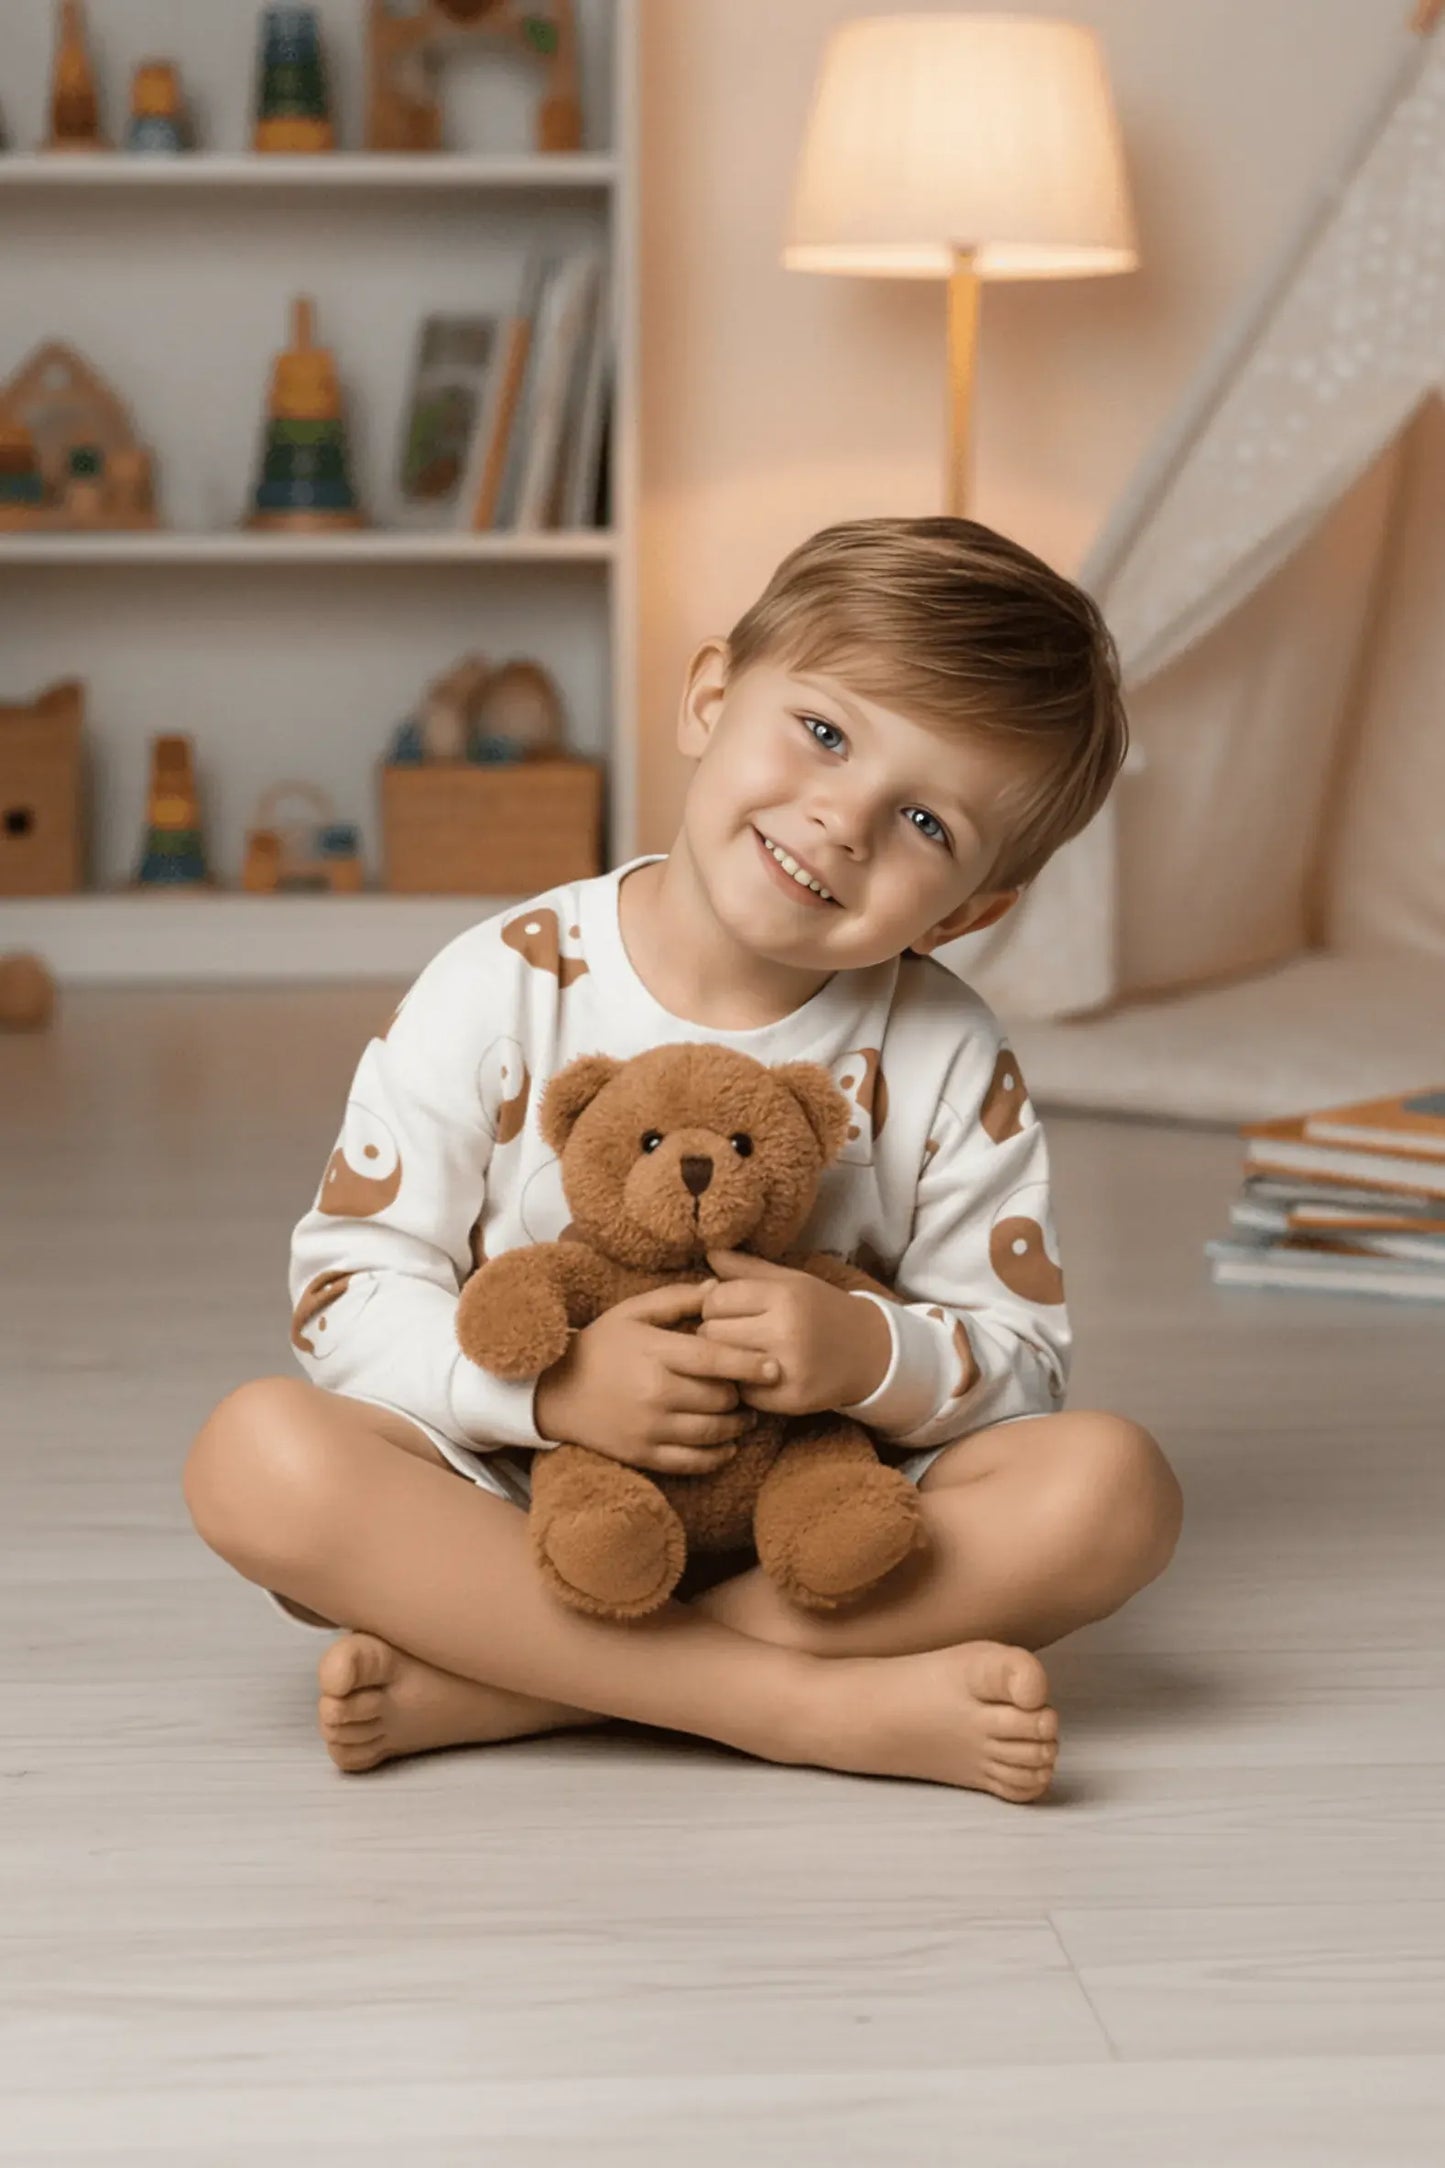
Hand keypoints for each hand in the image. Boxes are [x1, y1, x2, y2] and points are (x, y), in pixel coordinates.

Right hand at [533, 1281, 782, 1475]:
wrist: (556, 1393)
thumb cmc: (599, 1346)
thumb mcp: (631, 1313)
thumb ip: (677, 1299)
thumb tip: (720, 1289)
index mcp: (654, 1352)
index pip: (714, 1359)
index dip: (749, 1364)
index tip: (774, 1367)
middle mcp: (654, 1392)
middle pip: (719, 1397)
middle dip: (741, 1394)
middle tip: (752, 1389)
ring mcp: (649, 1427)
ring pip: (712, 1432)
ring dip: (737, 1426)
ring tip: (745, 1416)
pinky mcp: (643, 1454)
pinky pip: (693, 1461)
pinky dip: (718, 1456)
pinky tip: (728, 1446)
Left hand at [697, 1251, 891, 1415]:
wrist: (870, 1351)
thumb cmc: (822, 1309)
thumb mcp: (791, 1281)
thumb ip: (747, 1268)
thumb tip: (709, 1253)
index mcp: (784, 1296)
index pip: (716, 1299)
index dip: (713, 1304)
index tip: (725, 1309)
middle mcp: (786, 1331)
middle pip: (713, 1332)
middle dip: (714, 1332)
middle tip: (731, 1333)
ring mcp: (788, 1368)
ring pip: (723, 1364)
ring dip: (724, 1360)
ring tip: (740, 1353)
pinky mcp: (790, 1400)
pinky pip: (743, 1392)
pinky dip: (744, 1385)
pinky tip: (758, 1376)